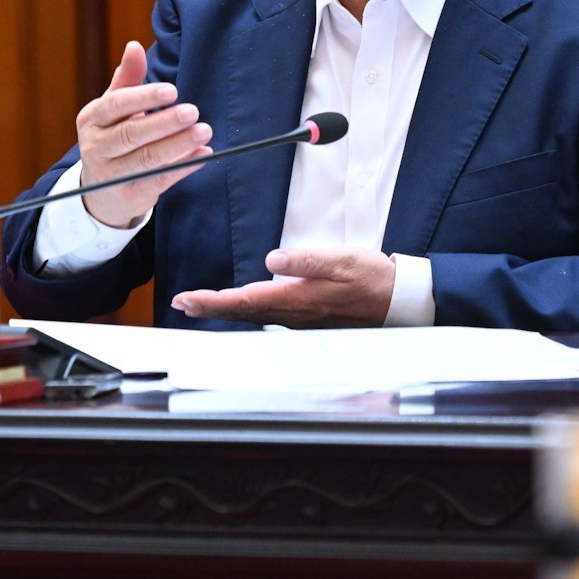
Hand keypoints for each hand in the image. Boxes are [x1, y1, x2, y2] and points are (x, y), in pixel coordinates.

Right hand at [76, 40, 212, 229]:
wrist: (102, 189)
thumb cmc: (113, 136)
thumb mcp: (114, 107)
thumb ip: (127, 79)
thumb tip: (134, 45)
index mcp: (92, 119)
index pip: (115, 105)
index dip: (143, 97)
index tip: (172, 90)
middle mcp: (95, 147)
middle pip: (131, 134)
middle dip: (164, 123)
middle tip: (193, 111)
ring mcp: (110, 174)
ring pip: (147, 159)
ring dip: (178, 145)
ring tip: (204, 131)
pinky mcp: (129, 196)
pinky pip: (159, 180)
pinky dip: (183, 167)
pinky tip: (203, 154)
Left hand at [170, 246, 395, 327]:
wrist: (396, 301)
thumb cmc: (370, 278)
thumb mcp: (341, 260)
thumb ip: (306, 260)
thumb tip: (272, 258)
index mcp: (297, 298)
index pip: (244, 300)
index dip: (212, 301)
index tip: (186, 300)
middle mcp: (293, 314)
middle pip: (242, 312)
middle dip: (209, 307)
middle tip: (181, 303)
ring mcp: (300, 320)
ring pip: (253, 316)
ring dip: (225, 309)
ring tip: (201, 303)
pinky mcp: (307, 318)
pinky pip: (268, 317)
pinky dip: (247, 311)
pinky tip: (242, 305)